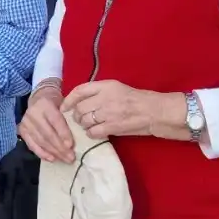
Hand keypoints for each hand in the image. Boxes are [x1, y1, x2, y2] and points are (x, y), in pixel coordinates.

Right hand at [18, 84, 74, 162]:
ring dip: (53, 153)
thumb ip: (68, 117)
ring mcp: (26, 123)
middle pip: (48, 134)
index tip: (71, 146)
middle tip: (71, 158)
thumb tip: (77, 137)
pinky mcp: (22, 131)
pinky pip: (32, 145)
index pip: (55, 121)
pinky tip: (52, 159)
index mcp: (45, 104)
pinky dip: (42, 153)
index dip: (63, 134)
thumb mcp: (63, 104)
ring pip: (41, 141)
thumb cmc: (55, 103)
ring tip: (64, 159)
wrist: (38, 100)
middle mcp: (33, 113)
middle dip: (60, 148)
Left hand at [62, 80, 176, 140]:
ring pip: (85, 121)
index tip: (64, 108)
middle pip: (80, 108)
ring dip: (84, 125)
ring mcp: (108, 113)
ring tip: (89, 125)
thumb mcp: (116, 88)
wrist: (155, 112)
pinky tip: (96, 132)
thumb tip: (78, 101)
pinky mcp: (112, 127)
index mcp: (106, 85)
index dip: (68, 100)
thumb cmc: (136, 99)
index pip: (79, 90)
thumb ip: (98, 92)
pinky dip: (91, 133)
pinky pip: (93, 132)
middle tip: (81, 119)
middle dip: (77, 116)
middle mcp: (105, 97)